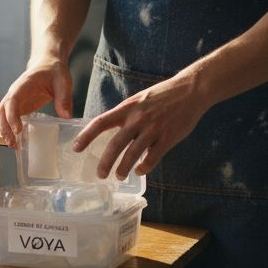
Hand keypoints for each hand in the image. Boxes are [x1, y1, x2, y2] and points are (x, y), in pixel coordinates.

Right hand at [0, 60, 73, 148]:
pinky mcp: (20, 107)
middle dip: (4, 128)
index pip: (12, 101)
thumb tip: (66, 116)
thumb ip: (64, 98)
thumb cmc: (54, 71)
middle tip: (13, 143)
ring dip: (4, 131)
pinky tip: (19, 142)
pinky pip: (10, 119)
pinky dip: (11, 130)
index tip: (18, 130)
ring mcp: (15, 101)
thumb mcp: (63, 82)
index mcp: (23, 85)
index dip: (12, 116)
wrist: (48, 64)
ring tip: (14, 146)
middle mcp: (14, 94)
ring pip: (1, 116)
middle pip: (0, 111)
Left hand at [74, 72, 210, 178]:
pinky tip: (140, 170)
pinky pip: (152, 158)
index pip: (100, 123)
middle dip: (105, 162)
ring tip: (119, 176)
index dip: (86, 136)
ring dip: (124, 169)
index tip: (76, 148)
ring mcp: (153, 129)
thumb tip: (114, 131)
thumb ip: (126, 115)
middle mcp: (137, 119)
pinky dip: (144, 167)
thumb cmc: (163, 95)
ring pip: (132, 155)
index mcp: (127, 108)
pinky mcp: (168, 138)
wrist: (190, 90)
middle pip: (115, 144)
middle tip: (100, 174)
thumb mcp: (139, 100)